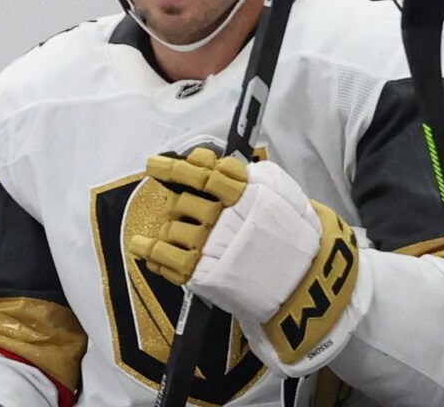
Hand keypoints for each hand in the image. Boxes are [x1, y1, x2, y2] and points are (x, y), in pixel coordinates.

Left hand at [129, 148, 363, 369]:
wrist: (304, 282)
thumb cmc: (296, 235)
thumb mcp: (284, 194)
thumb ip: (252, 176)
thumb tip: (216, 162)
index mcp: (245, 193)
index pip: (203, 173)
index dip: (177, 167)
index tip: (156, 164)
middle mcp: (223, 216)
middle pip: (183, 201)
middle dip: (178, 202)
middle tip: (181, 207)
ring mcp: (210, 246)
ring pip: (173, 227)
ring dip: (171, 225)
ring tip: (177, 230)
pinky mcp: (201, 274)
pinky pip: (164, 258)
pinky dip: (148, 249)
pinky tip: (139, 244)